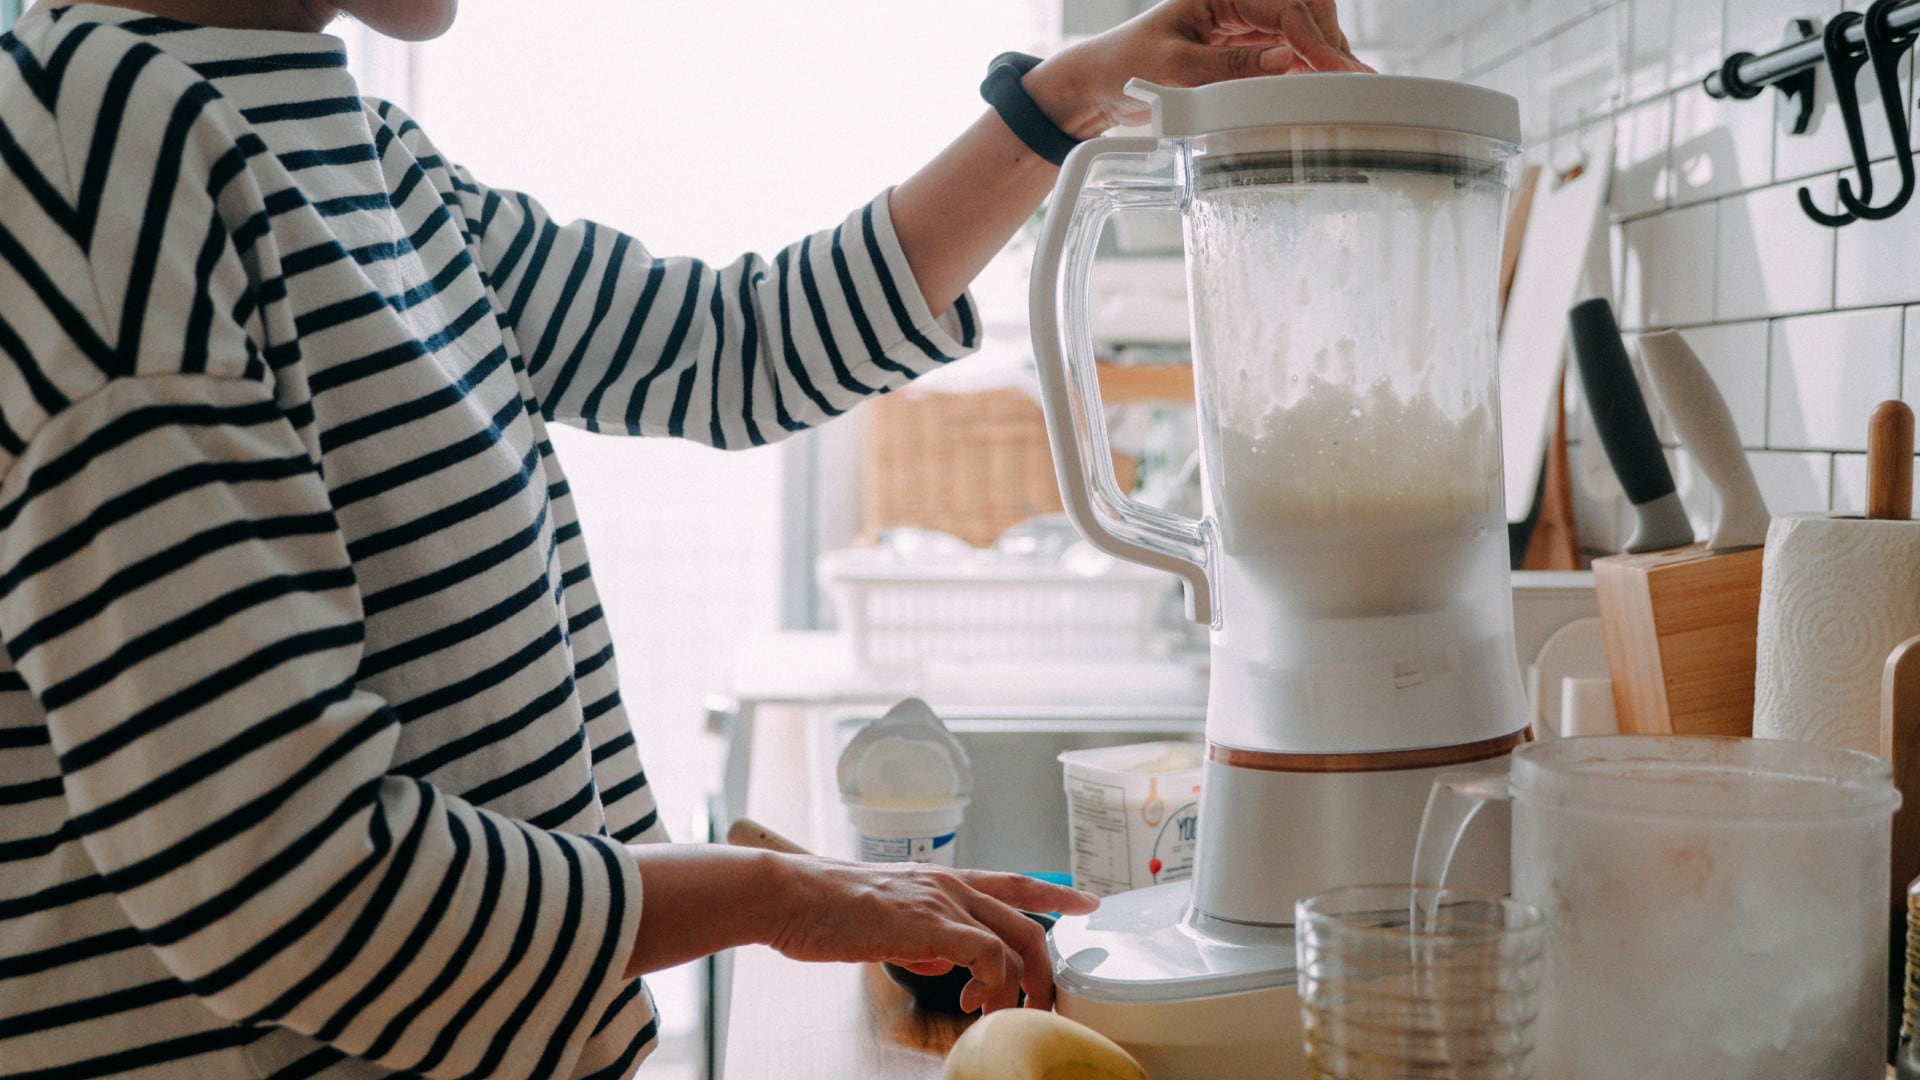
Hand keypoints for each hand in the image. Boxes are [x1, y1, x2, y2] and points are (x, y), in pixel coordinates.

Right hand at [763, 855, 1099, 1012]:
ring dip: (1019, 986)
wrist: (791, 895)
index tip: (1090, 903)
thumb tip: (950, 962)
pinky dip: (993, 984)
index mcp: (944, 880)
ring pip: (1015, 941)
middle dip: (1046, 968)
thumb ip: (927, 936)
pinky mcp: (930, 923)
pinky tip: (972, 1002)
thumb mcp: (890, 920)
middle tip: (1044, 1003)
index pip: (1014, 882)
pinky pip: (988, 956)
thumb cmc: (828, 909)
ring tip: (1001, 1014)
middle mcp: (952, 884)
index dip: (1056, 894)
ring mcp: (944, 901)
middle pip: (1027, 921)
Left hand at [1025, 0, 1374, 138]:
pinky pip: (1286, 52)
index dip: (1315, 41)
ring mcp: (1243, 25)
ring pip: (1301, 30)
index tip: (1337, 70)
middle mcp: (1237, 3)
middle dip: (1330, 42)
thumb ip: (1230, 65)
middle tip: (1354, 80)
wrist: (1101, 82)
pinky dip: (1307, 69)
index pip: (1284, 9)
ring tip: (1350, 87)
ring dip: (1324, 55)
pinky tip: (1323, 88)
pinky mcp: (1243, 48)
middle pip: (1304, 11)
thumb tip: (1286, 59)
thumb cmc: (1125, 63)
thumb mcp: (1173, 68)